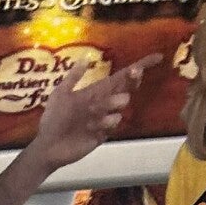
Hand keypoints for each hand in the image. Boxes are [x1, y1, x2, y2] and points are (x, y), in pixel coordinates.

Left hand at [34, 51, 158, 171]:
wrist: (48, 147)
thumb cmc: (53, 119)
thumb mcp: (60, 94)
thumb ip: (74, 77)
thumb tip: (85, 58)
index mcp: (97, 91)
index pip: (122, 76)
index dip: (139, 67)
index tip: (157, 58)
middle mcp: (105, 102)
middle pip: (128, 86)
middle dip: (132, 79)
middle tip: (131, 76)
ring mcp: (106, 118)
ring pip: (123, 103)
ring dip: (111, 103)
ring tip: (93, 112)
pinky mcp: (104, 133)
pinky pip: (114, 122)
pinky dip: (106, 121)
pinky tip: (91, 126)